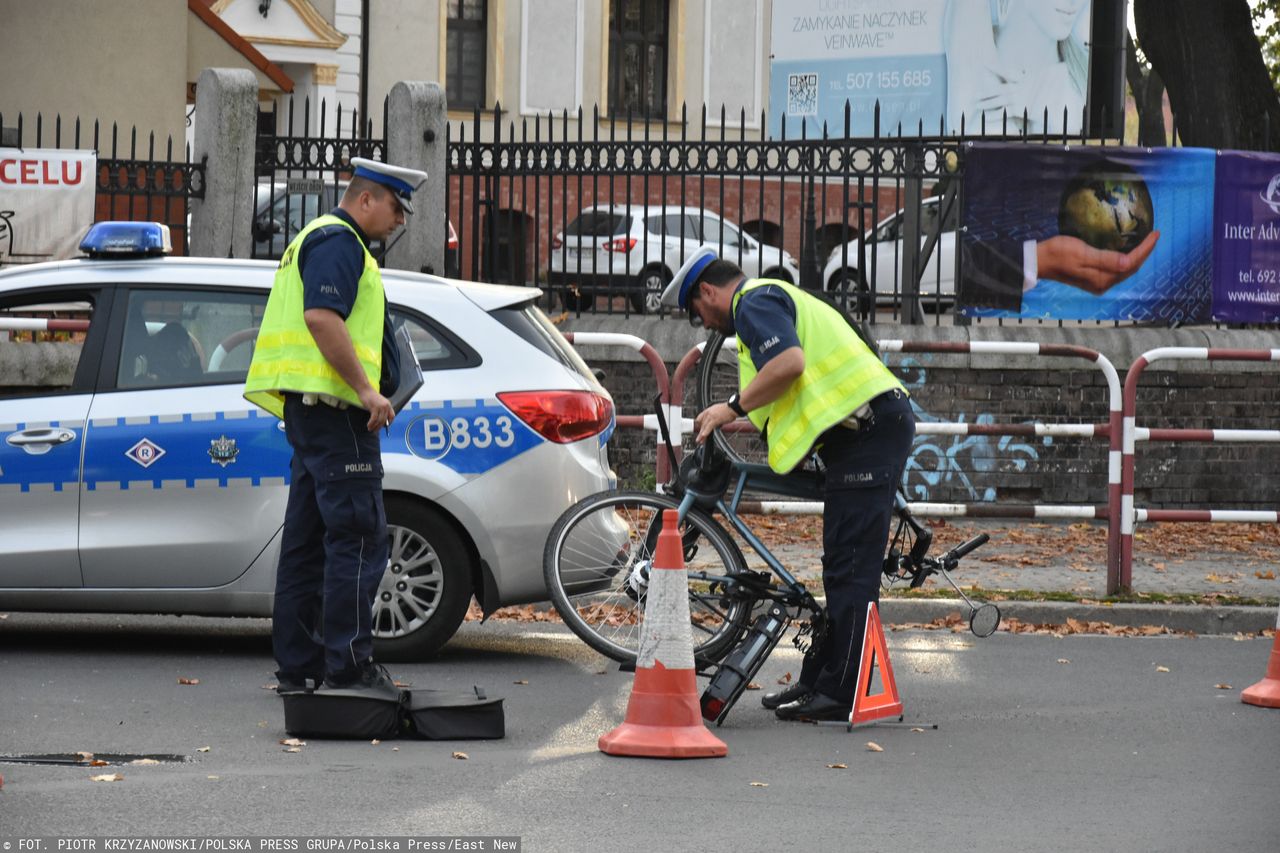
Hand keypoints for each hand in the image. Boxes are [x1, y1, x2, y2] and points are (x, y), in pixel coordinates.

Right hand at [358, 387, 394, 431]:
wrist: (365, 389)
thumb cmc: (370, 397)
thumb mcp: (379, 403)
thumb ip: (381, 410)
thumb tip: (381, 422)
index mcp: (388, 405)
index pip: (392, 416)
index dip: (389, 422)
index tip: (385, 427)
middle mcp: (386, 406)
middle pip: (385, 420)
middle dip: (380, 427)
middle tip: (375, 431)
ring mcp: (380, 407)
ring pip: (379, 421)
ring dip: (374, 426)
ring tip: (370, 429)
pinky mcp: (374, 408)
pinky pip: (374, 419)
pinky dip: (371, 424)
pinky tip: (368, 425)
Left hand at [693, 403, 738, 444]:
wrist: (733, 407)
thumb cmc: (729, 409)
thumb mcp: (718, 411)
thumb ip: (714, 416)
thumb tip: (715, 422)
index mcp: (708, 410)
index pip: (700, 418)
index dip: (699, 425)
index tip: (699, 429)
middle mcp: (708, 413)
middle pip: (701, 424)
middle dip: (700, 432)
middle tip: (698, 438)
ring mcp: (710, 416)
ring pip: (704, 427)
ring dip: (701, 435)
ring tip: (699, 440)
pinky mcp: (714, 420)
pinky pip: (708, 427)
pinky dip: (706, 432)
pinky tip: (703, 436)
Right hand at [1036, 231, 1159, 294]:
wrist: (1040, 261)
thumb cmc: (1058, 253)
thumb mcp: (1082, 253)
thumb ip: (1106, 259)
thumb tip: (1128, 263)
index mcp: (1101, 279)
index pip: (1131, 263)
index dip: (1146, 249)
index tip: (1155, 234)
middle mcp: (1102, 284)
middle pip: (1131, 268)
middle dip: (1145, 253)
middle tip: (1154, 235)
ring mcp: (1098, 283)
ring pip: (1125, 270)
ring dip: (1137, 257)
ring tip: (1145, 242)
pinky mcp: (1093, 279)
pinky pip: (1116, 270)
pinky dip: (1126, 260)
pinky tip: (1128, 251)